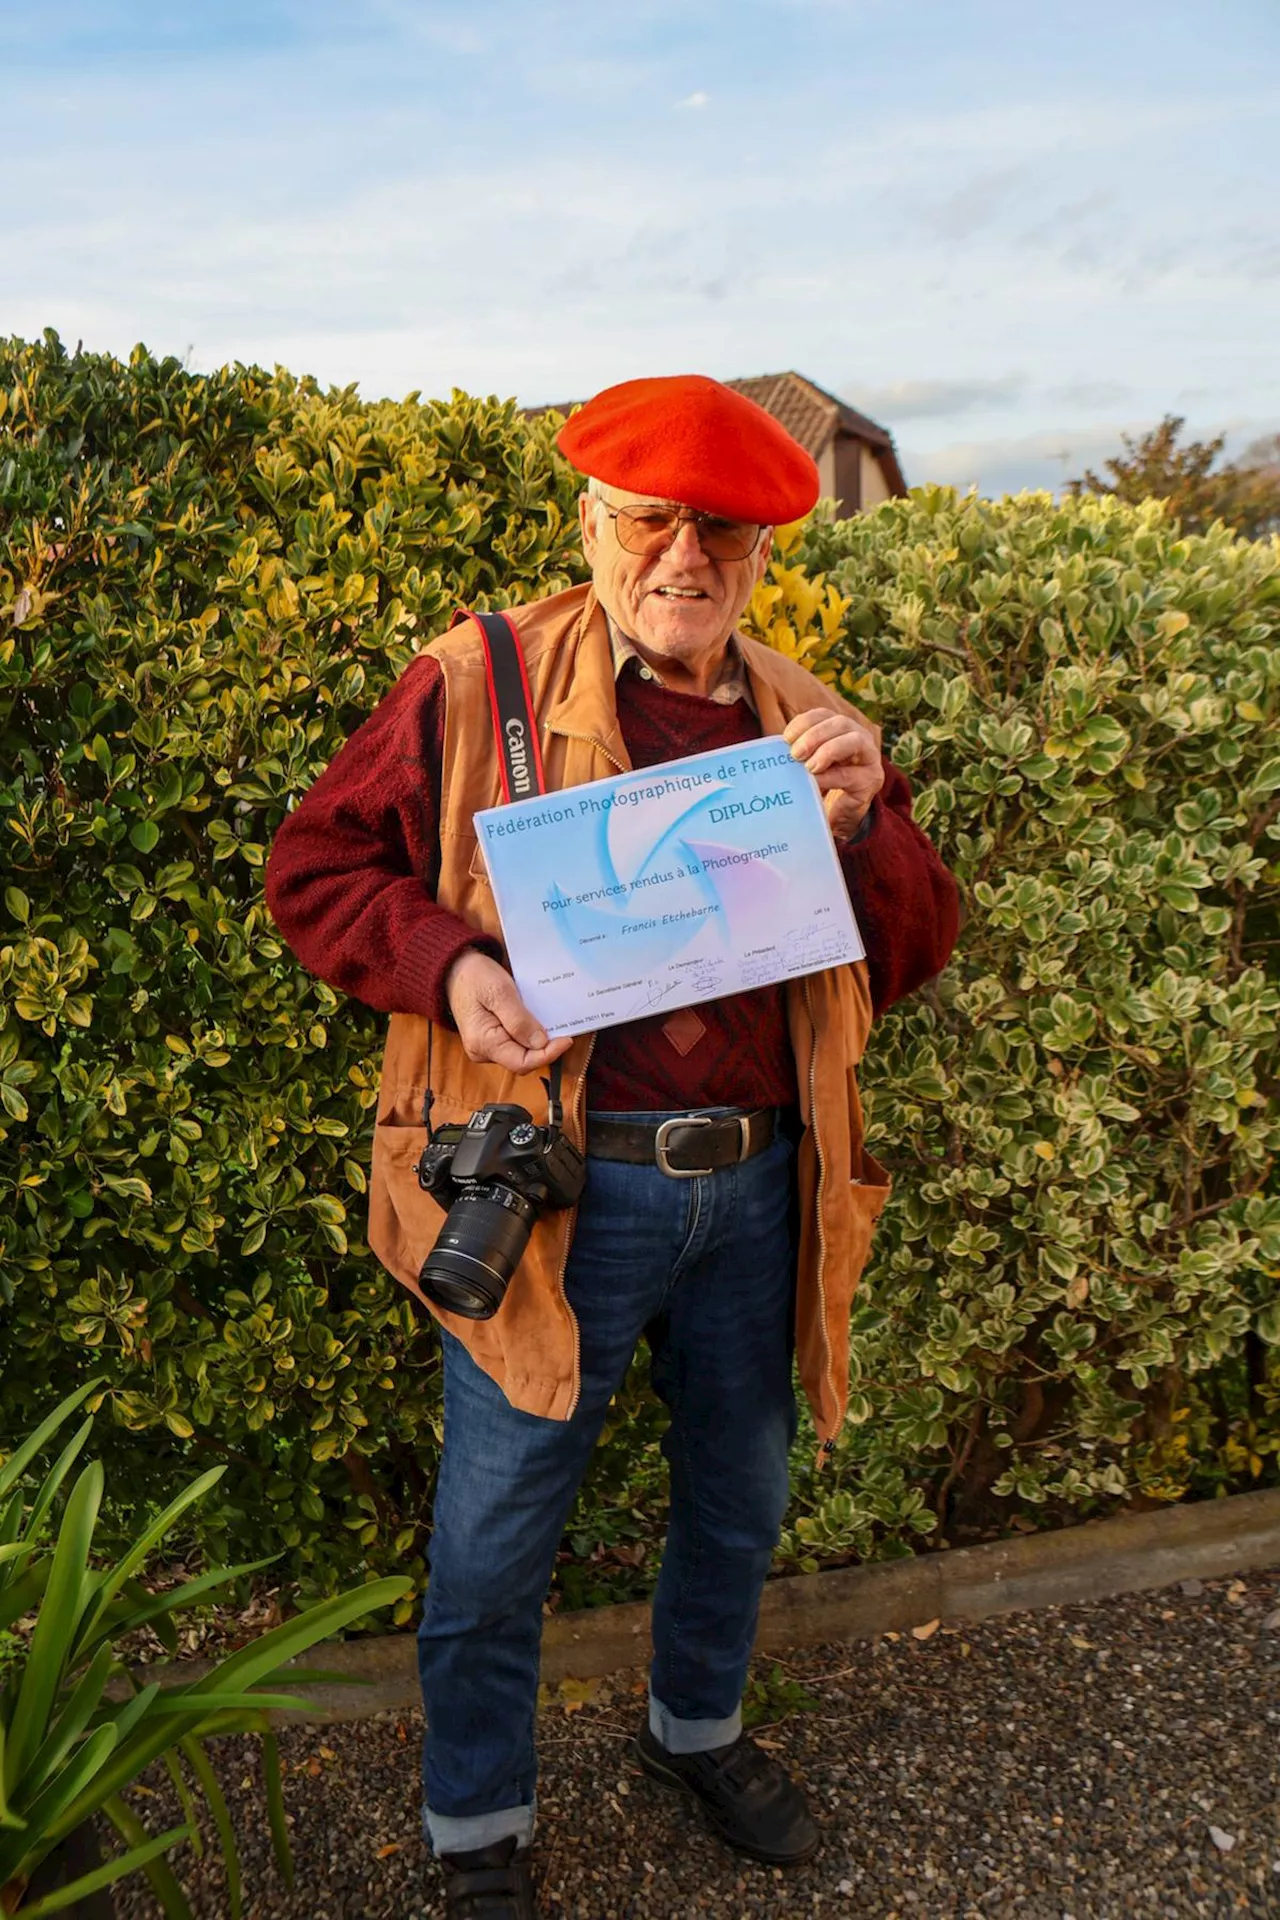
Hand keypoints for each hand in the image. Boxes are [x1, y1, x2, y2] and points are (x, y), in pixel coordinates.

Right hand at [444, 950, 572, 1074]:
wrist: (454, 969)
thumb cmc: (473, 977)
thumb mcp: (499, 992)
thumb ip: (519, 1020)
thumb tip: (540, 1043)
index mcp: (483, 1042)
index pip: (522, 1063)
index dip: (548, 1054)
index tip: (566, 1039)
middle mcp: (484, 1051)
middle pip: (524, 1060)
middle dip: (545, 1048)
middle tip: (563, 1028)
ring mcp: (487, 1047)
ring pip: (522, 1053)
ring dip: (539, 1041)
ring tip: (553, 1023)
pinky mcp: (492, 1040)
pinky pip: (516, 1044)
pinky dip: (530, 1035)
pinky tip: (539, 1021)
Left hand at [783, 708, 883, 838]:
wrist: (838, 816)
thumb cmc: (820, 785)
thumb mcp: (807, 764)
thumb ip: (797, 753)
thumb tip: (774, 749)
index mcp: (839, 729)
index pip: (823, 715)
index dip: (804, 722)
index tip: (786, 738)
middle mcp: (858, 737)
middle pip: (841, 722)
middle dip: (815, 735)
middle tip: (795, 754)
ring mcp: (869, 758)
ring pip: (855, 741)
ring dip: (828, 750)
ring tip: (809, 767)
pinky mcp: (871, 780)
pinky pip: (852, 774)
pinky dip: (831, 776)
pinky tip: (816, 782)